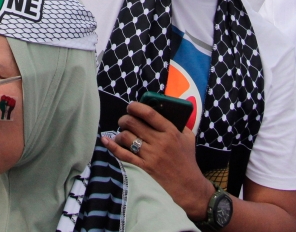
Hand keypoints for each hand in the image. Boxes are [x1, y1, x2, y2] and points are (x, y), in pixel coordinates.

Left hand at [101, 102, 215, 220]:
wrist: (189, 188)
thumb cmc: (188, 161)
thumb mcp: (188, 138)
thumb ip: (178, 124)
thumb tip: (164, 110)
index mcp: (171, 132)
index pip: (149, 113)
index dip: (135, 107)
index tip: (131, 106)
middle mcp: (159, 142)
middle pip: (133, 123)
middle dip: (124, 119)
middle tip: (124, 121)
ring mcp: (150, 155)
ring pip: (126, 136)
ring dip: (120, 133)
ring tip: (122, 134)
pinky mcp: (143, 167)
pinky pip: (123, 154)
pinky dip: (112, 146)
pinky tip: (106, 140)